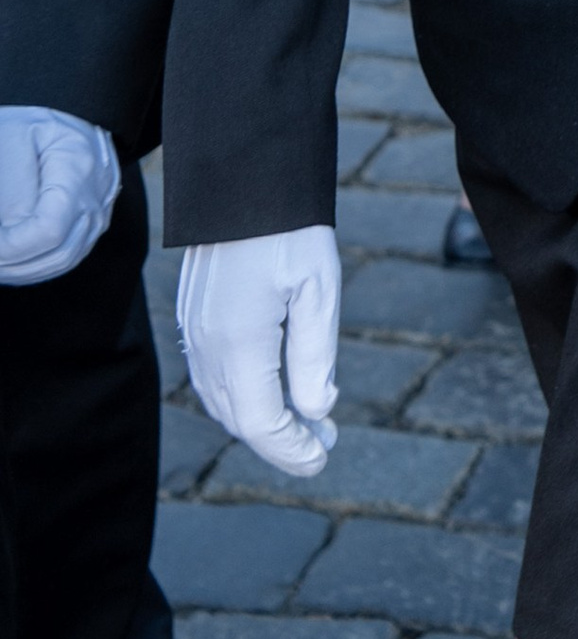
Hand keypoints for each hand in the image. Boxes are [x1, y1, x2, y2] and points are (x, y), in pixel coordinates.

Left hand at [0, 108, 120, 285]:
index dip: (12, 247)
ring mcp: (99, 214)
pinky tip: (8, 262)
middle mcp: (97, 197)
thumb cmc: (32, 127)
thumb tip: (7, 237)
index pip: (49, 229)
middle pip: (57, 253)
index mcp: (79, 167)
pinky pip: (65, 258)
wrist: (65, 120)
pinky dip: (34, 266)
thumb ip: (11, 189)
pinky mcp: (91, 227)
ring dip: (21, 270)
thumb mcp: (12, 141)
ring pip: (61, 261)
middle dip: (11, 263)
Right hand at [176, 228, 340, 474]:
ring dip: (259, 420)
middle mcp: (207, 346)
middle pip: (238, 418)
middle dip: (280, 440)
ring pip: (221, 400)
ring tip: (306, 423)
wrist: (245, 181)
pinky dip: (240, 396)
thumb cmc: (290, 231)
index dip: (291, 449)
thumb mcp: (318, 291)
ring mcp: (194, 332)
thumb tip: (317, 411)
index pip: (261, 423)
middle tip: (323, 444)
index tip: (322, 457)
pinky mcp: (193, 318)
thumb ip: (315, 357)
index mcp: (239, 344)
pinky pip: (210, 376)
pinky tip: (271, 390)